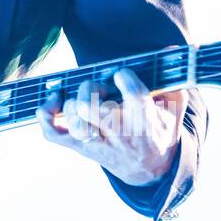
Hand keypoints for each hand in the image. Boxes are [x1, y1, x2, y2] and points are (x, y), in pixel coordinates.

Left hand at [36, 69, 184, 186]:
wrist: (150, 171)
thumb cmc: (160, 131)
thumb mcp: (174, 108)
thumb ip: (171, 79)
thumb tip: (169, 48)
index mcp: (146, 123)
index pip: (134, 96)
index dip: (125, 78)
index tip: (122, 74)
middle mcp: (120, 135)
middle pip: (90, 108)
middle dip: (90, 90)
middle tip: (100, 88)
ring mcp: (98, 143)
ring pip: (74, 122)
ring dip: (72, 104)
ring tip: (84, 98)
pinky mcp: (81, 148)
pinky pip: (55, 135)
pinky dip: (46, 117)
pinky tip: (53, 100)